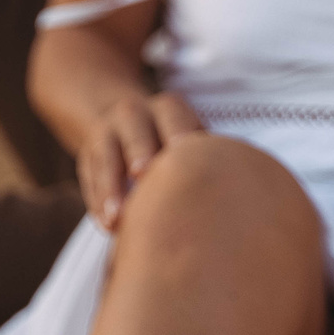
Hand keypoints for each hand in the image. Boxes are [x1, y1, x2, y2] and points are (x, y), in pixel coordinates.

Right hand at [78, 92, 205, 229]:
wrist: (125, 121)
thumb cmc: (176, 141)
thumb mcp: (190, 133)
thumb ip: (209, 154)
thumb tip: (246, 190)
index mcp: (167, 108)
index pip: (174, 117)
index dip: (178, 134)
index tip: (184, 155)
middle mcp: (133, 114)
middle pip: (135, 131)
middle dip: (139, 151)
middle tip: (143, 174)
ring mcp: (106, 133)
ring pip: (106, 157)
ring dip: (111, 187)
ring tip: (118, 217)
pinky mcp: (87, 156)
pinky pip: (89, 179)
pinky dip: (98, 202)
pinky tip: (108, 226)